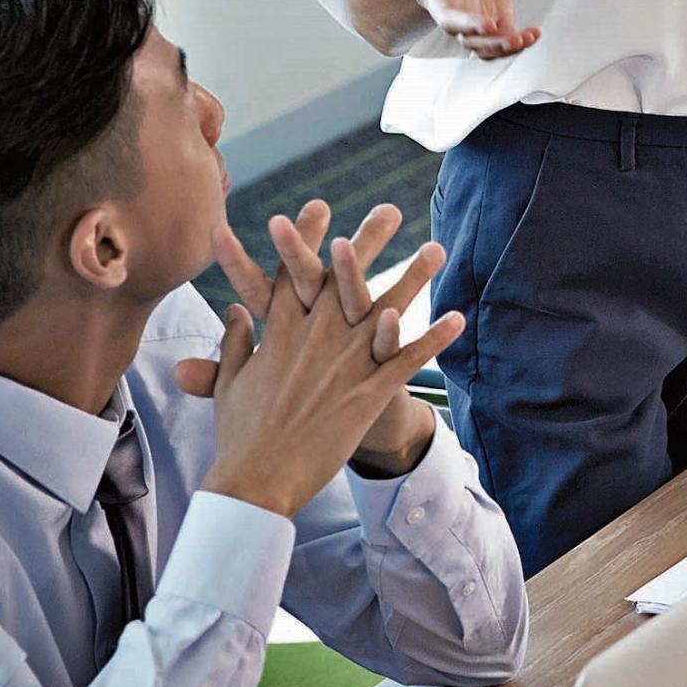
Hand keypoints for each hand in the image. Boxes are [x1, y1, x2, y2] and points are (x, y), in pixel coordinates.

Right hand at [186, 222, 460, 516]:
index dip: (305, 238)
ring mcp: (343, 365)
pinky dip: (432, 338)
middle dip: (367, 241)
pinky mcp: (367, 394)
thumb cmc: (239, 435)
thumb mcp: (229, 383)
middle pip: (344, 279)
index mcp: (278, 334)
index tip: (319, 204)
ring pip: (384, 310)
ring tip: (437, 248)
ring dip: (413, 277)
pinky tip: (457, 317)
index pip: (293, 274)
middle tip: (388, 209)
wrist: (255, 482)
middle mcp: (314, 340)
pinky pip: (406, 360)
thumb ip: (232, 344)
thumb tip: (234, 311)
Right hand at [405, 0, 537, 58]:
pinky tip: (534, 33)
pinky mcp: (494, 10)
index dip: (465, 24)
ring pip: (486, 46)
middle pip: (468, 40)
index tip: (488, 24)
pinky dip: (518, 40)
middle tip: (515, 38)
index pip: (445, 16)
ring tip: (528, 37)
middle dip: (491, 44)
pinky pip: (504, 35)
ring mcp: (472, 13)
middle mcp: (450, 9)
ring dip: (506, 48)